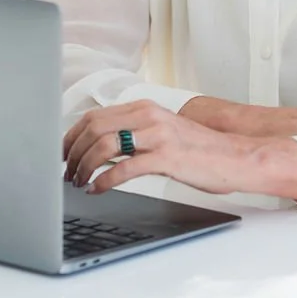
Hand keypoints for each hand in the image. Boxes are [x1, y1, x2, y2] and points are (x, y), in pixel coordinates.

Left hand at [62, 100, 296, 199]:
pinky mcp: (167, 157)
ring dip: (83, 167)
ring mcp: (158, 135)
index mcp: (144, 107)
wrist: (236, 156)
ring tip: (78, 183)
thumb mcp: (162, 133)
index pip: (93, 116)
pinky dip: (104, 181)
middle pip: (93, 128)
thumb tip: (100, 148)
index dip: (70, 136)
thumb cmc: (199, 150)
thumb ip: (134, 133)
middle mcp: (148, 116)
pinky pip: (125, 168)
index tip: (60, 154)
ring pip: (104, 145)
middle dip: (72, 153)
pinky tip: (98, 190)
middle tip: (65, 173)